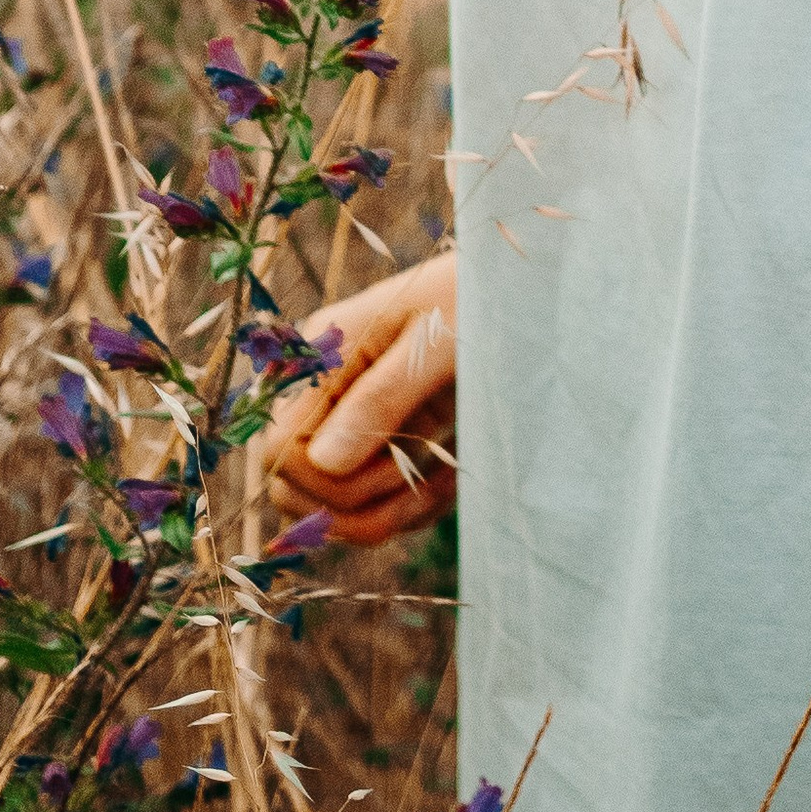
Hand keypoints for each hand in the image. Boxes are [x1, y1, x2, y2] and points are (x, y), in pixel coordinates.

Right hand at [256, 251, 457, 549]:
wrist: (530, 296)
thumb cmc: (484, 299)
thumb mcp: (441, 340)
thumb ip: (383, 394)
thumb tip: (322, 462)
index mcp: (325, 354)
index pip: (280, 448)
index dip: (326, 478)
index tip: (397, 458)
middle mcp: (326, 391)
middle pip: (292, 488)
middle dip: (354, 504)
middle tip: (420, 474)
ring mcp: (353, 419)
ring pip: (328, 508)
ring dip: (384, 515)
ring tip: (442, 482)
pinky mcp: (386, 441)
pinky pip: (370, 507)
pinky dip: (408, 509)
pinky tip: (450, 479)